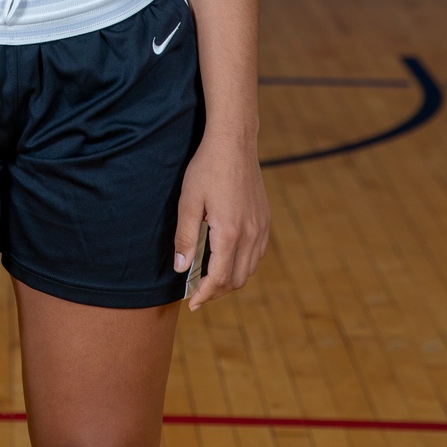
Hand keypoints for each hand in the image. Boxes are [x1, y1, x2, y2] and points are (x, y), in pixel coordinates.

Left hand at [173, 130, 269, 310]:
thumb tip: (182, 270)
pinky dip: (243, 265)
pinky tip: (227, 259)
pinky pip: (257, 254)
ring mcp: (261, 227)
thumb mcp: (188, 201)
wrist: (234, 142)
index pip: (219, 278)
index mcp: (230, 233)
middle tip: (198, 293)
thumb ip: (185, 237)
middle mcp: (251, 234)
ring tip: (210, 280)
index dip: (204, 294)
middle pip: (236, 279)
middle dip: (217, 291)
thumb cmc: (207, 169)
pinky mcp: (265, 219)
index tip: (192, 303)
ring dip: (231, 280)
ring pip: (249, 269)